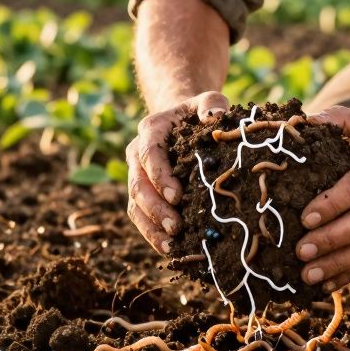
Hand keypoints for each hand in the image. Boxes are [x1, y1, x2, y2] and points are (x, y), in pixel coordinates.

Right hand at [125, 91, 228, 253]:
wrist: (184, 122)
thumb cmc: (200, 113)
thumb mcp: (209, 101)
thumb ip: (213, 104)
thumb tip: (215, 118)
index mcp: (150, 130)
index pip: (149, 154)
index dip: (160, 176)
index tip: (177, 196)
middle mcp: (137, 154)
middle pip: (138, 184)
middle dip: (155, 208)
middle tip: (176, 227)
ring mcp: (137, 176)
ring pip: (135, 205)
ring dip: (151, 227)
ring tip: (172, 245)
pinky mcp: (142, 195)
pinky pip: (141, 218)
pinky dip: (153, 234)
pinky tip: (172, 249)